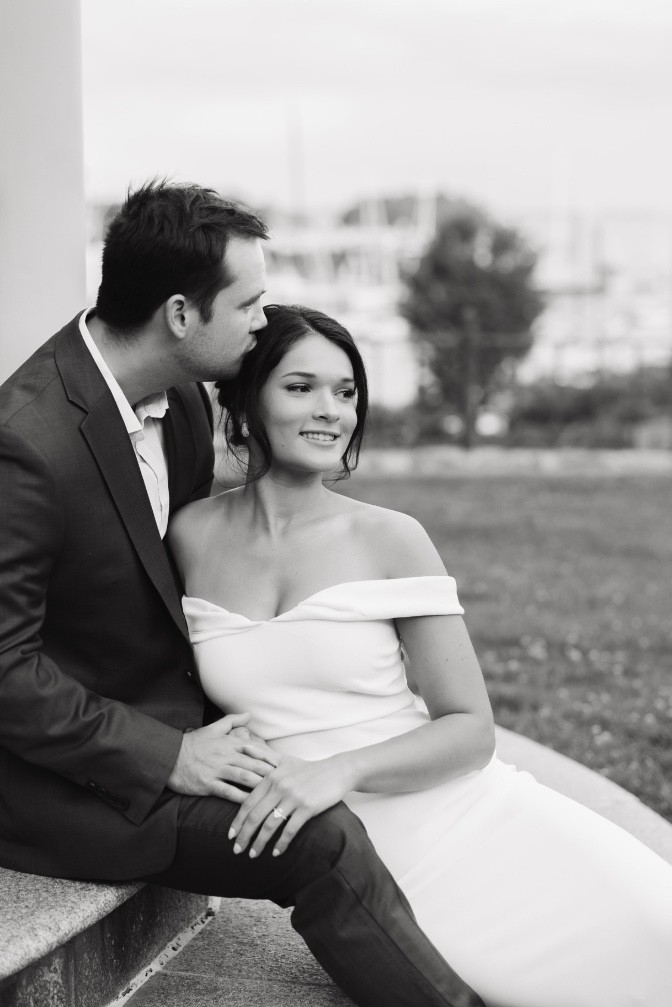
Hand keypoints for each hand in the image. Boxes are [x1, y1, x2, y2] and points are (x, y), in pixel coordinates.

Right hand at [167, 712, 278, 801]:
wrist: (169, 756)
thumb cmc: (192, 743)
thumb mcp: (212, 728)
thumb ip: (232, 721)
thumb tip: (249, 714)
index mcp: (229, 743)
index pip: (256, 751)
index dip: (271, 759)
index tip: (285, 767)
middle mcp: (225, 755)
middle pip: (254, 764)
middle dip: (271, 773)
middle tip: (287, 782)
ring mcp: (217, 770)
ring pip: (244, 777)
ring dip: (260, 785)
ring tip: (275, 793)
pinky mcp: (207, 784)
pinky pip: (227, 792)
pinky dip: (241, 798)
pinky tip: (252, 804)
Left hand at [229, 753, 355, 858]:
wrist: (337, 770)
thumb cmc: (309, 768)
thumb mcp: (284, 759)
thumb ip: (263, 756)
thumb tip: (243, 747)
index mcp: (271, 777)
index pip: (248, 802)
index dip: (237, 821)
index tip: (230, 835)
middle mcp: (279, 786)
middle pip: (255, 816)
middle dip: (244, 835)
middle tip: (236, 850)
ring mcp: (293, 797)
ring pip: (270, 825)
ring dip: (259, 843)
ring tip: (253, 855)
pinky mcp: (308, 807)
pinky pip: (290, 829)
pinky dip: (282, 843)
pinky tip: (276, 853)